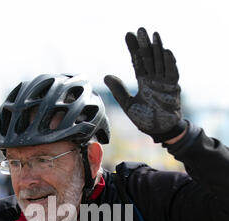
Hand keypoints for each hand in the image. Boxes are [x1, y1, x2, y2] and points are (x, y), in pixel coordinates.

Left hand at [104, 27, 186, 141]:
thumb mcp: (128, 105)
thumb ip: (119, 91)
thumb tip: (106, 76)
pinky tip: (166, 51)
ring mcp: (164, 83)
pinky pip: (172, 73)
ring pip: (160, 62)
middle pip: (149, 58)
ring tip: (153, 35)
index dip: (133, 49)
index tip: (128, 36)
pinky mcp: (173, 88)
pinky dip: (170, 63)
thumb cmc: (146, 119)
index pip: (138, 62)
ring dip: (157, 48)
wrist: (160, 131)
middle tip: (140, 30)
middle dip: (145, 44)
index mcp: (144, 82)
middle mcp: (154, 80)